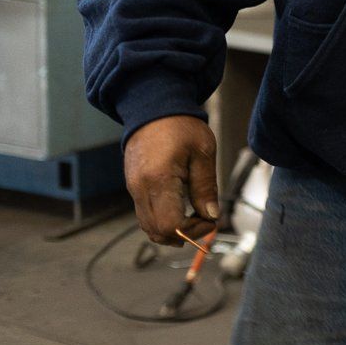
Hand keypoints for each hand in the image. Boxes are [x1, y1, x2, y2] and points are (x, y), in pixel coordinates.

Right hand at [124, 115, 220, 246]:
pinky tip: (182, 210)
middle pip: (157, 232)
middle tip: (205, 220)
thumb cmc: (181, 127)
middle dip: (184, 234)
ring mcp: (134, 190)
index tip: (211, 218)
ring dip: (173, 231)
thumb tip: (211, 216)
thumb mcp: (203, 153)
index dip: (192, 230)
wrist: (153, 109)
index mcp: (158, 180)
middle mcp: (140, 190)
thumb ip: (206, 187)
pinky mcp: (134, 188)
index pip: (170, 225)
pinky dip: (163, 221)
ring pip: (149, 227)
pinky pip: (145, 216)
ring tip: (196, 216)